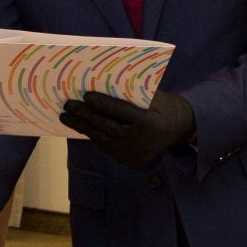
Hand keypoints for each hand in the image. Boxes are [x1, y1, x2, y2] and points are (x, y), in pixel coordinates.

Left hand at [59, 89, 194, 169]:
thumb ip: (133, 95)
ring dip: (83, 127)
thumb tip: (102, 85)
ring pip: (103, 139)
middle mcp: (140, 141)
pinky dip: (93, 136)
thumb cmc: (165, 107)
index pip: (122, 113)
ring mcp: (134, 154)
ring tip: (66, 116)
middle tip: (69, 105)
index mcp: (150, 123)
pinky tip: (80, 126)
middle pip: (108, 127)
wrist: (180, 130)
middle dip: (86, 116)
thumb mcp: (155, 97)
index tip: (86, 95)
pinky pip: (107, 147)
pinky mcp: (129, 161)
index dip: (103, 104)